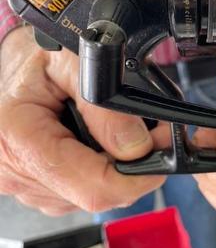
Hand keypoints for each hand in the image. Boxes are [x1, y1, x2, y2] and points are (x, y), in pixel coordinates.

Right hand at [0, 27, 164, 215]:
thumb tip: (136, 146)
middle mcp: (20, 172)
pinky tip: (105, 141)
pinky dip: (106, 166)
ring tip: (126, 130)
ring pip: (97, 193)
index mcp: (21, 141)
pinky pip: (86, 188)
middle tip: (154, 132)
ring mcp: (31, 183)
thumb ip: (103, 105)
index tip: (163, 150)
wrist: (19, 61)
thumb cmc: (38, 54)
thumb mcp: (73, 61)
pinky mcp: (43, 184)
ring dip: (122, 166)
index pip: (93, 187)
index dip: (139, 175)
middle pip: (100, 192)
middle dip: (136, 166)